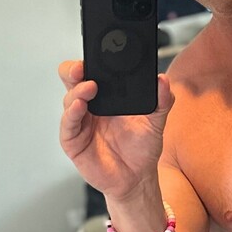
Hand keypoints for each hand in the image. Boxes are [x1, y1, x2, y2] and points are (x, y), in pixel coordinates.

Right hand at [57, 60, 174, 200]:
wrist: (137, 178)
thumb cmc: (142, 149)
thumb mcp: (156, 122)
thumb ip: (162, 101)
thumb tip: (163, 80)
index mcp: (105, 96)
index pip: (91, 70)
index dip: (90, 60)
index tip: (97, 52)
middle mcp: (89, 106)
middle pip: (71, 79)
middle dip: (73, 69)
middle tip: (83, 68)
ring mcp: (80, 122)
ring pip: (69, 99)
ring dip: (77, 91)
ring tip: (90, 88)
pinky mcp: (73, 141)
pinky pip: (67, 125)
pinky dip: (71, 114)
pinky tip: (79, 106)